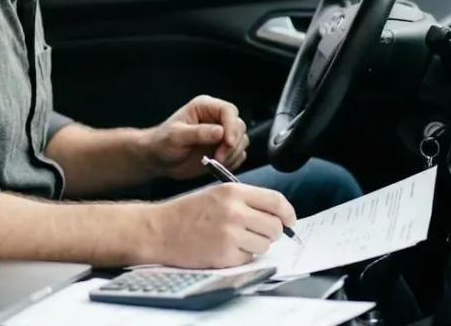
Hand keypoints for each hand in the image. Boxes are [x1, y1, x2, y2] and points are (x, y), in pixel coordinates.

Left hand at [144, 95, 248, 179]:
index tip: (228, 143)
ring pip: (242, 141)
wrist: (159, 159)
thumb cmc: (163, 143)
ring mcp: (222, 134)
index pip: (228, 111)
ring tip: (215, 162)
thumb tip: (220, 132)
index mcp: (205, 107)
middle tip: (219, 158)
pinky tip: (218, 166)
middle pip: (239, 126)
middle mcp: (216, 118)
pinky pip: (238, 155)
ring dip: (232, 154)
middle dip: (232, 144)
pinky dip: (232, 162)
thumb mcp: (176, 136)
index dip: (232, 126)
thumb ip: (198, 133)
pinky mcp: (224, 150)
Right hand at [147, 183, 296, 268]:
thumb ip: (247, 201)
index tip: (290, 221)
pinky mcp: (224, 255)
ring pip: (264, 244)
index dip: (288, 213)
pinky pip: (248, 258)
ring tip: (235, 239)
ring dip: (256, 245)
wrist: (160, 230)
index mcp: (233, 192)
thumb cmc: (188, 212)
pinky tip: (224, 248)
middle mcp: (234, 211)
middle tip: (257, 232)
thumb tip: (277, 215)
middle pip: (275, 226)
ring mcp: (230, 234)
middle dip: (271, 232)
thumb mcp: (217, 194)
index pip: (276, 201)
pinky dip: (241, 256)